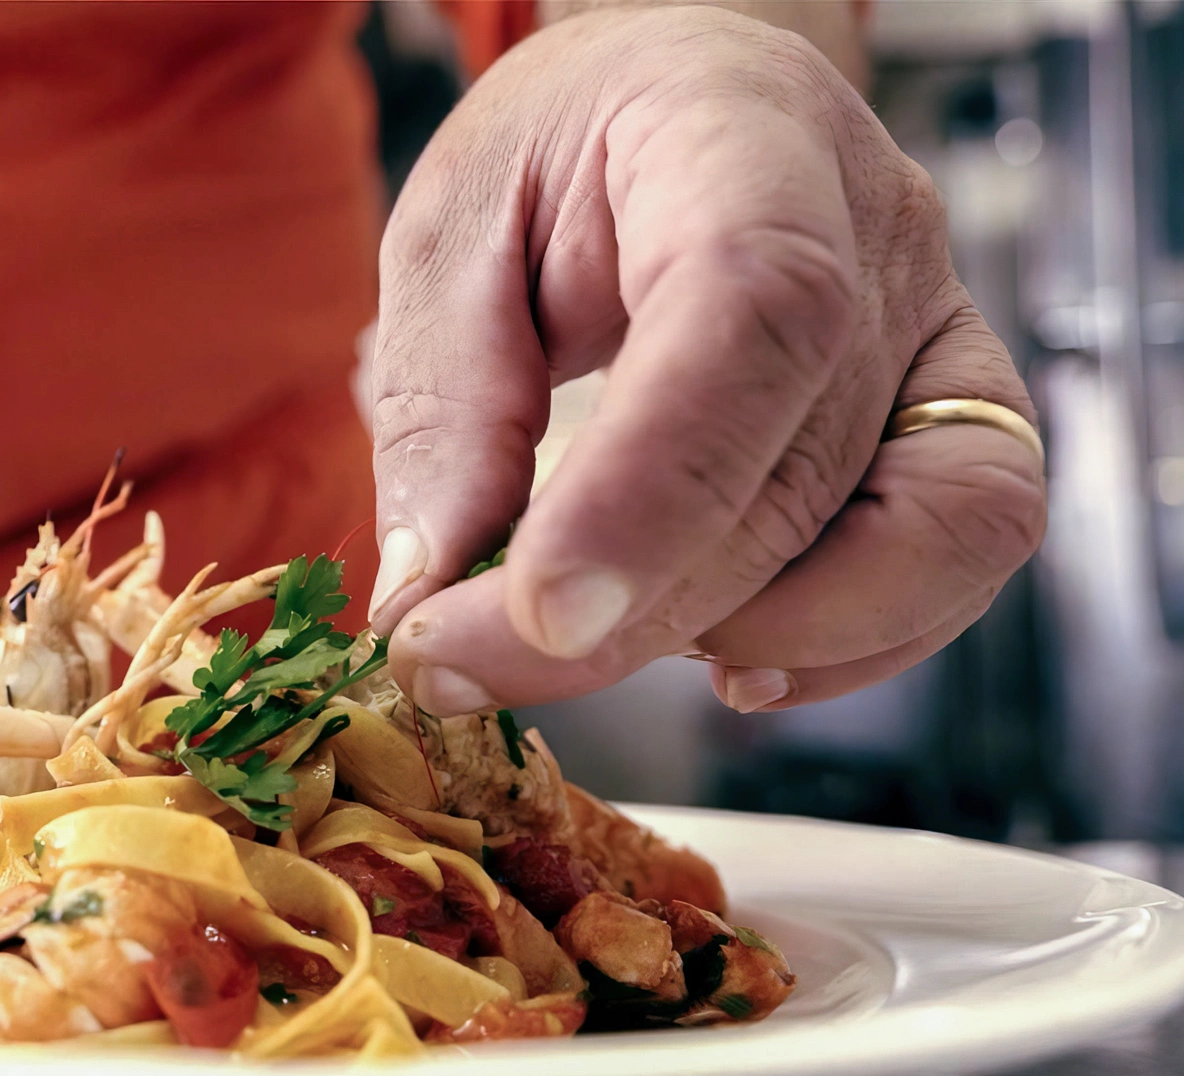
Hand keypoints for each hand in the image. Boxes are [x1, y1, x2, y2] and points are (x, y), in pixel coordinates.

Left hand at [367, 6, 1045, 715]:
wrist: (686, 99)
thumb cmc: (567, 150)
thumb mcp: (452, 229)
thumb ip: (440, 401)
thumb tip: (431, 593)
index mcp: (741, 139)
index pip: (751, 307)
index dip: (654, 483)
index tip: (536, 610)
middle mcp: (878, 235)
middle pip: (798, 466)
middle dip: (624, 613)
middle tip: (450, 661)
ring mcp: (941, 328)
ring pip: (917, 535)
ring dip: (738, 633)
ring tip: (585, 633)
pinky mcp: (958, 413)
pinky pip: (960, 554)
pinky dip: (842, 642)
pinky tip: (719, 654)